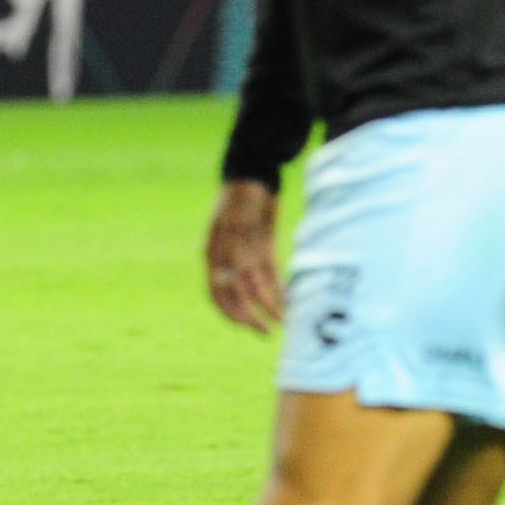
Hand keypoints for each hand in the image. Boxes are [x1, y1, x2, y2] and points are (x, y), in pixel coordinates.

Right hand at [206, 179, 282, 331]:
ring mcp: (246, 254)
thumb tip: (233, 280)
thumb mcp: (235, 220)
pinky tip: (289, 302)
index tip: (249, 324)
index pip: (219, 292)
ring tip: (286, 322)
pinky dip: (278, 289)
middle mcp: (228, 259)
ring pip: (257, 289)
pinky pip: (270, 275)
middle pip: (238, 296)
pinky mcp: (263, 249)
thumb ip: (234, 250)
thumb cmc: (240, 194)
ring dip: (269, 306)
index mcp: (215, 254)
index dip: (232, 311)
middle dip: (252, 316)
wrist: (255, 171)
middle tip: (268, 333)